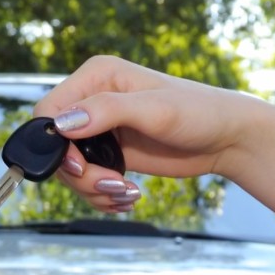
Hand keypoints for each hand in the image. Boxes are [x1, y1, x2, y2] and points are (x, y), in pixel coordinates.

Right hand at [34, 56, 272, 211]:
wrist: (226, 138)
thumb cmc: (199, 113)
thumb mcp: (154, 110)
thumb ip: (107, 111)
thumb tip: (62, 124)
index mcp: (97, 77)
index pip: (47, 112)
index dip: (55, 144)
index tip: (82, 165)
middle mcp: (93, 101)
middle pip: (55, 147)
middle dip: (79, 174)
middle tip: (111, 185)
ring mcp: (101, 129)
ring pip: (70, 170)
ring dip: (93, 190)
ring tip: (126, 194)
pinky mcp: (112, 153)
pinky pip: (88, 181)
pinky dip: (102, 196)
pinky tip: (128, 198)